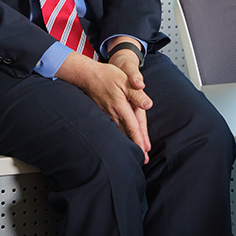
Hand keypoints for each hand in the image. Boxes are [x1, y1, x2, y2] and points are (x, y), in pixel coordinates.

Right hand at [55, 45, 152, 162]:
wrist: (86, 75)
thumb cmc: (107, 75)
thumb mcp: (125, 80)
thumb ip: (137, 94)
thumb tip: (148, 105)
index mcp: (121, 107)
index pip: (133, 127)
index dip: (140, 140)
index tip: (145, 151)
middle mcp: (114, 114)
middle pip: (127, 134)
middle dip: (136, 146)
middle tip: (143, 160)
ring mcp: (107, 115)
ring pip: (120, 132)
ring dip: (128, 143)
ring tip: (135, 153)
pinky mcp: (103, 113)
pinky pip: (113, 127)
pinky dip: (120, 135)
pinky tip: (122, 139)